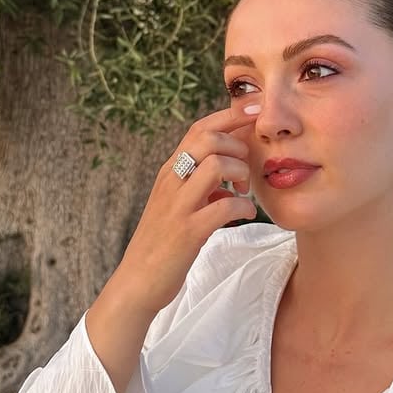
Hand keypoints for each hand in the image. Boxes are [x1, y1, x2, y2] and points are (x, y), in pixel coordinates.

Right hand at [114, 98, 259, 313]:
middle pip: (209, 138)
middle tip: (244, 171)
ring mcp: (178, 206)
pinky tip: (245, 214)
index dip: (230, 115)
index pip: (199, 128)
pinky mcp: (188, 232)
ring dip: (240, 174)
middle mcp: (171, 182)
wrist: (137, 282)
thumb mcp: (177, 203)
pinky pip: (224, 206)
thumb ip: (199, 184)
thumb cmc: (163, 243)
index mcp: (170, 171)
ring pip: (216, 165)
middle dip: (237, 147)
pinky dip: (243, 207)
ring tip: (243, 191)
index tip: (255, 110)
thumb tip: (229, 172)